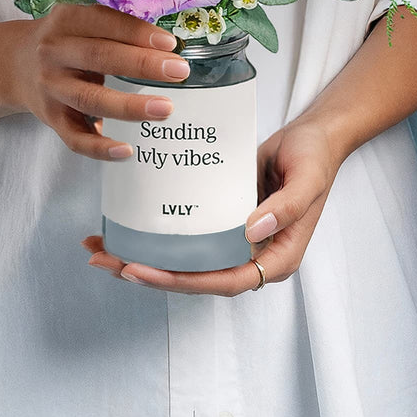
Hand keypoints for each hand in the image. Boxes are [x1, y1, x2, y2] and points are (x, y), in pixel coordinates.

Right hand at [7, 2, 188, 159]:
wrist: (14, 64)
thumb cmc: (66, 40)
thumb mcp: (82, 22)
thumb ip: (116, 30)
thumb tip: (165, 49)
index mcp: (67, 21)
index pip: (105, 22)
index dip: (138, 33)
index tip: (171, 44)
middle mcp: (54, 52)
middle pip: (100, 57)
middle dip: (142, 64)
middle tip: (180, 71)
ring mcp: (51, 87)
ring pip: (89, 99)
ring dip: (129, 106)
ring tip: (164, 109)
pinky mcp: (51, 118)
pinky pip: (74, 137)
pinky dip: (99, 148)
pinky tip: (126, 151)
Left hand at [83, 113, 342, 294]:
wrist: (314, 134)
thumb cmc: (315, 157)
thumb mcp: (307, 179)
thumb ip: (284, 208)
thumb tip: (249, 231)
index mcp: (276, 258)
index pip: (224, 282)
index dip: (182, 282)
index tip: (142, 271)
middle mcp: (251, 255)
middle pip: (195, 278)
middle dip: (149, 275)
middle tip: (107, 262)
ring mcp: (233, 238)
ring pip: (185, 260)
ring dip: (143, 258)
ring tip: (101, 250)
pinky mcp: (220, 218)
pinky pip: (186, 234)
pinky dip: (155, 233)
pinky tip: (124, 224)